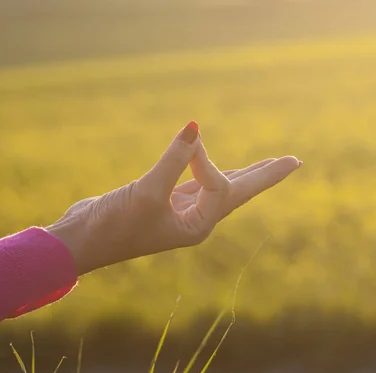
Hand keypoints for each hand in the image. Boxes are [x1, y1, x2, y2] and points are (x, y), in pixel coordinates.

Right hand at [46, 121, 301, 274]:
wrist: (80, 242)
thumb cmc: (113, 226)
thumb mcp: (146, 193)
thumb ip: (173, 161)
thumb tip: (196, 127)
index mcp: (197, 227)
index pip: (218, 185)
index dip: (205, 160)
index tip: (188, 143)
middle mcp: (194, 220)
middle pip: (238, 192)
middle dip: (265, 175)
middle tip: (294, 162)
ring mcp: (178, 209)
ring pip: (218, 186)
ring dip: (242, 173)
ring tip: (268, 164)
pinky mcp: (160, 199)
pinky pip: (193, 180)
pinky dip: (205, 167)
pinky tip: (213, 165)